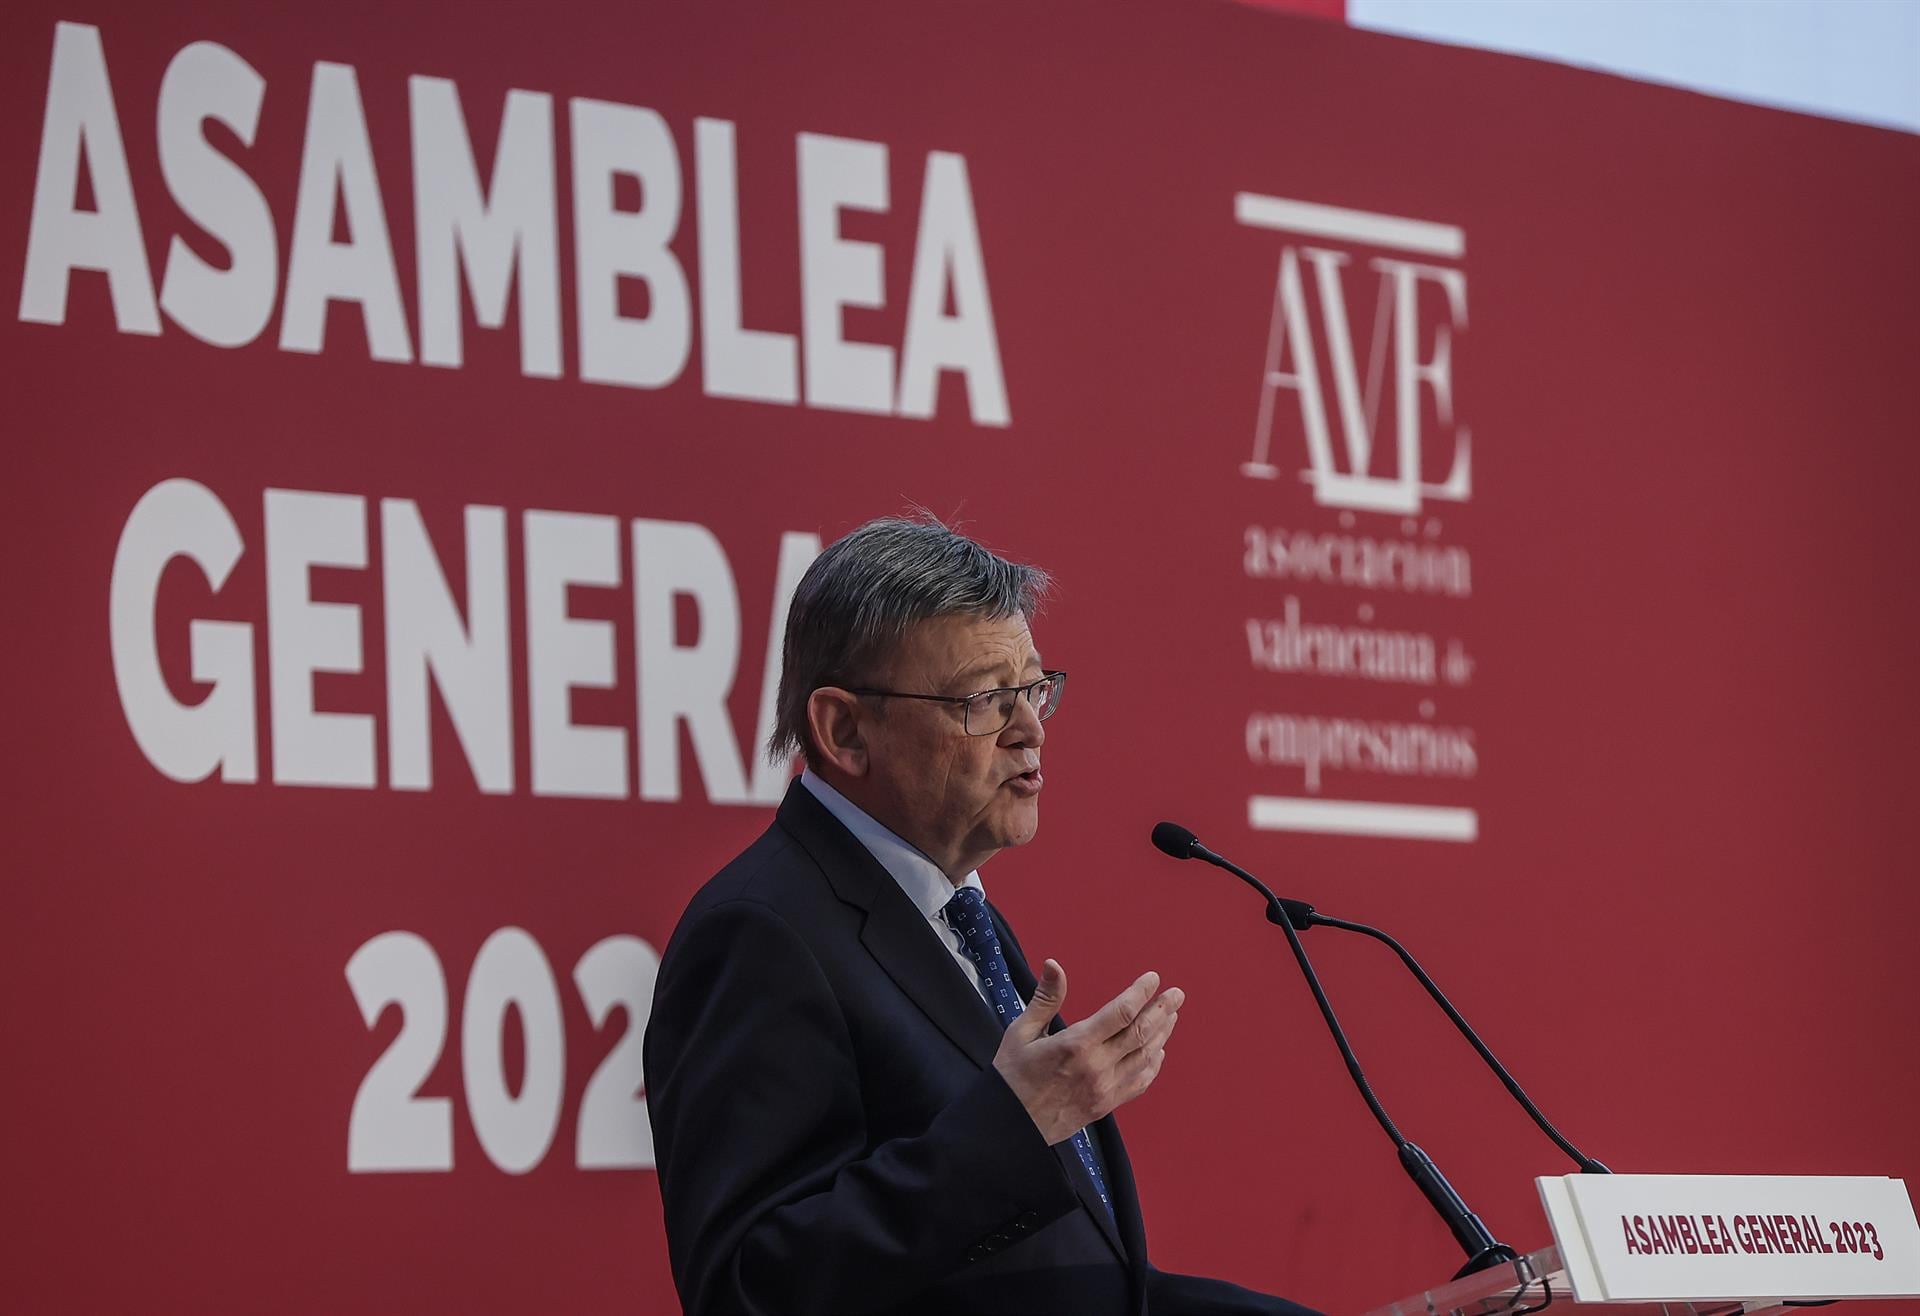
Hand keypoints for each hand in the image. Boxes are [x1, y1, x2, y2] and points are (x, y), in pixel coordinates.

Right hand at [991, 959, 1182, 1144]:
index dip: (1140, 992)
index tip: (1152, 978)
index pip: (1121, 1012)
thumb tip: (1054, 964)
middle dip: (1163, 1010)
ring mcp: (1104, 1089)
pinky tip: (1158, 1052)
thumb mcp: (1021, 1032)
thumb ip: (1045, 998)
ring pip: (1145, 1057)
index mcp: (1076, 1045)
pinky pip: (1139, 1083)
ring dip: (1162, 1034)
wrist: (1010, 1127)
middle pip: (1141, 1033)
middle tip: (1177, 994)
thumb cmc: (1012, 1076)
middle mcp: (1096, 1067)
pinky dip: (1153, 1065)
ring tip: (1172, 1016)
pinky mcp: (1106, 1105)